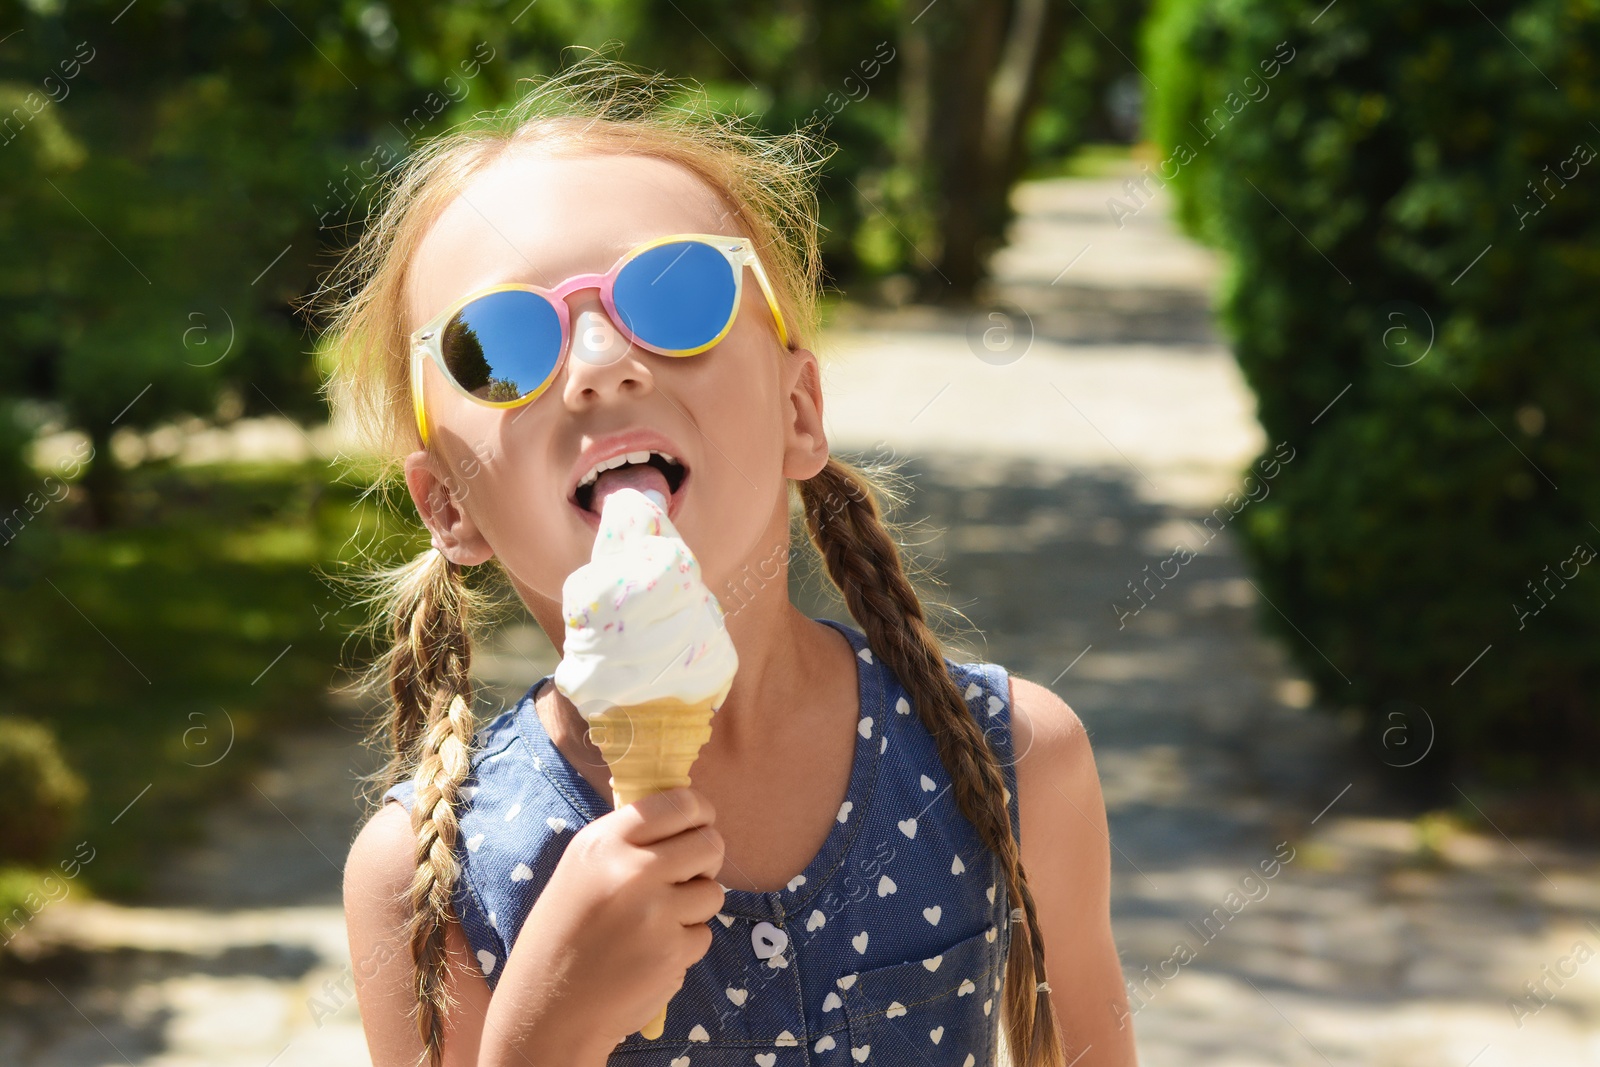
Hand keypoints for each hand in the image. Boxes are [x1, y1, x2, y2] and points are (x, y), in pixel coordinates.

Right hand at [511, 786, 725, 1047]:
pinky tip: (651, 953)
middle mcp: (632, 871)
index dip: (699, 811)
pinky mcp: (672, 952)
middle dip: (707, 858)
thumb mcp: (582, 868)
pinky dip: (685, 944)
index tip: (700, 823)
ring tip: (658, 920)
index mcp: (605, 843)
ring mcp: (655, 913)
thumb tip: (687, 817)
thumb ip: (628, 841)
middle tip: (688, 874)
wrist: (548, 1008)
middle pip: (709, 843)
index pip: (677, 804)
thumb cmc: (564, 933)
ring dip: (696, 905)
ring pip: (713, 891)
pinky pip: (703, 934)